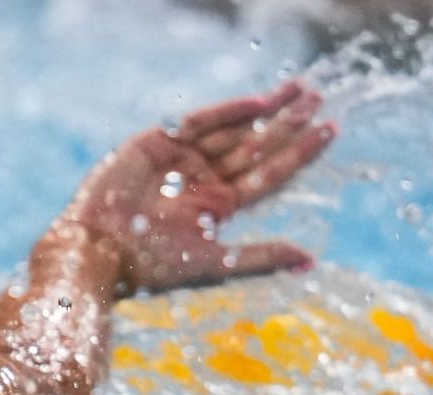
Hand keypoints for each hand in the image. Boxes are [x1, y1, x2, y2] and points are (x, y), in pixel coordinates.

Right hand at [60, 81, 334, 294]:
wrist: (101, 250)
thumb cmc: (155, 266)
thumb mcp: (216, 264)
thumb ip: (262, 258)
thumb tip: (311, 260)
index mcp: (220, 206)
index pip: (270, 174)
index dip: (300, 153)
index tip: (330, 130)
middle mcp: (206, 178)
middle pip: (257, 145)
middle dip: (289, 122)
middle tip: (320, 98)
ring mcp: (184, 157)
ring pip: (235, 129)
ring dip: (268, 110)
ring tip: (301, 90)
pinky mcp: (160, 140)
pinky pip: (203, 121)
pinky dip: (231, 111)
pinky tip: (262, 103)